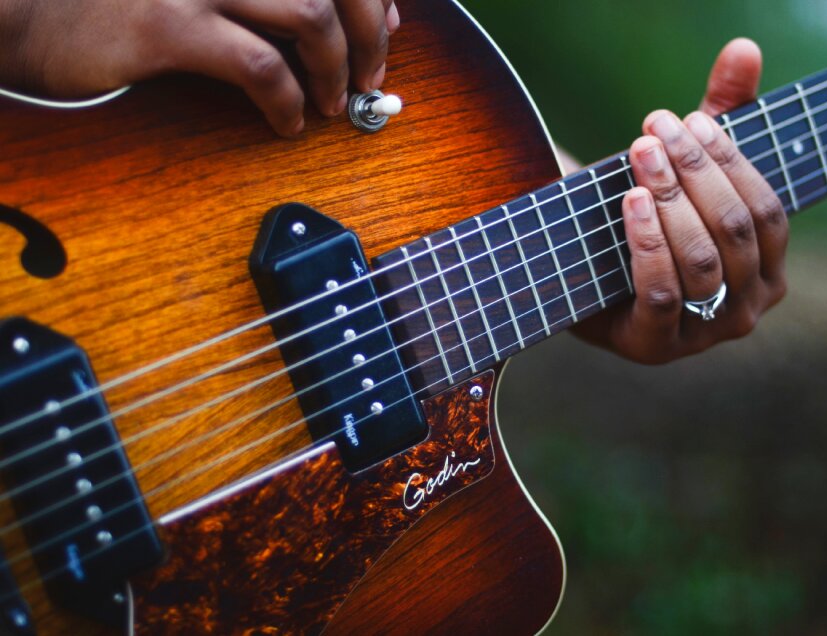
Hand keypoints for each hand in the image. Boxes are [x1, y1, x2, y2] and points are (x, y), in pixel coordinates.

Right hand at [0, 0, 399, 136]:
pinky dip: (288, 101)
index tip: (384, 28)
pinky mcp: (167, 25)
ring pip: (309, 14)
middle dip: (369, 33)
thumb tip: (344, 14)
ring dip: (336, 69)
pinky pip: (260, 66)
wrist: (23, 8)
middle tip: (371, 77)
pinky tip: (288, 124)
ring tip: (333, 103)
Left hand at [576, 39, 787, 363]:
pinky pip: (663, 292)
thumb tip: (743, 47)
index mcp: (769, 268)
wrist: (583, 277)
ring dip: (670, 201)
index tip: (688, 121)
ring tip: (639, 156)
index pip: (766, 210)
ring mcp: (705, 333)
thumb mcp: (688, 170)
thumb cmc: (649, 221)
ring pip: (702, 261)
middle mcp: (748, 307)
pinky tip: (631, 201)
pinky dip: (648, 242)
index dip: (731, 162)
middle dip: (694, 174)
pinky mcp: (657, 346)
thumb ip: (721, 113)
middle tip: (653, 131)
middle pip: (734, 230)